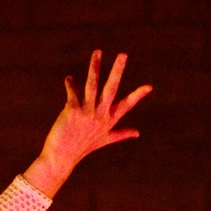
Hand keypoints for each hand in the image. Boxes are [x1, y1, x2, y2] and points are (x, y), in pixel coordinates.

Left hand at [24, 50, 150, 196]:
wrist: (60, 158)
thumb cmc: (81, 148)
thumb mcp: (104, 140)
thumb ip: (121, 134)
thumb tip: (138, 132)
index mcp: (108, 120)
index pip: (126, 105)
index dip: (137, 96)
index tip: (149, 86)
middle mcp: (99, 115)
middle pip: (111, 89)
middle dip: (117, 71)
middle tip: (123, 54)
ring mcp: (86, 113)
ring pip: (92, 86)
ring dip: (95, 67)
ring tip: (97, 52)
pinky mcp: (71, 111)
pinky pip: (73, 93)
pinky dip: (71, 85)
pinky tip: (68, 79)